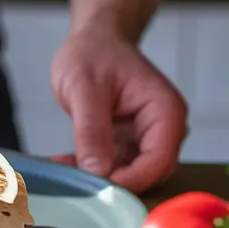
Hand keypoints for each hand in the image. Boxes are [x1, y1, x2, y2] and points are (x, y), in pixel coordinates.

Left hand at [49, 29, 187, 193]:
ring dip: (98, 177)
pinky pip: (113, 165)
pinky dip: (90, 167)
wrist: (93, 39)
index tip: (98, 188)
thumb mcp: (84, 88)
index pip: (158, 161)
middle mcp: (163, 128)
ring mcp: (146, 137)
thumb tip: (97, 172)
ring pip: (129, 173)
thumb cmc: (93, 52)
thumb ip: (92, 130)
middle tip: (76, 185)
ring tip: (63, 171)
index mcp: (165, 111)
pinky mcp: (128, 142)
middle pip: (148, 173)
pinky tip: (64, 163)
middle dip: (113, 182)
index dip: (130, 180)